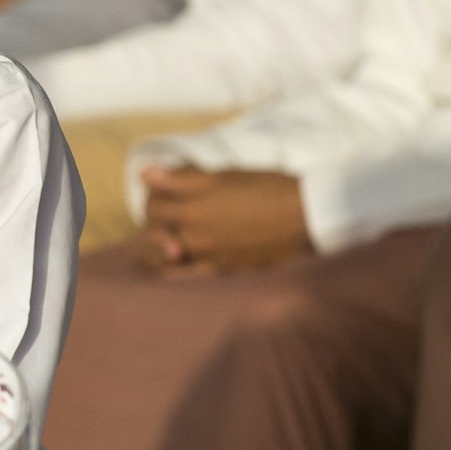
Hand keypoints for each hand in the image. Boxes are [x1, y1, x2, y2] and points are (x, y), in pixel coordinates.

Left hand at [135, 166, 311, 275]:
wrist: (306, 216)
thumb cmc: (268, 188)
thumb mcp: (224, 175)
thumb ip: (181, 177)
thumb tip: (143, 173)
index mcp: (191, 205)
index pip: (152, 201)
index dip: (154, 192)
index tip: (165, 188)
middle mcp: (193, 233)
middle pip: (154, 226)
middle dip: (156, 216)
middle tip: (167, 209)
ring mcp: (206, 254)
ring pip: (161, 254)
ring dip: (157, 244)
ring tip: (165, 237)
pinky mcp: (222, 270)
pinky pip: (182, 277)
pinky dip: (170, 270)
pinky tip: (172, 262)